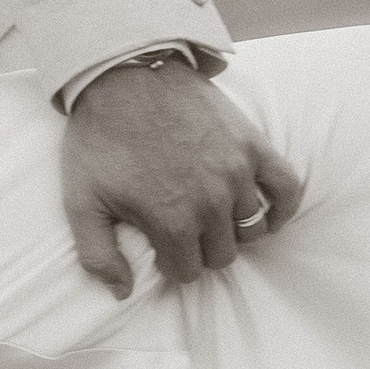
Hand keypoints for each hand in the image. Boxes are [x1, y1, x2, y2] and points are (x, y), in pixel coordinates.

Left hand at [60, 60, 301, 292]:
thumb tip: (122, 292)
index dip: (173, 263)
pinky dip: (282, 207)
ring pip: (252, 227)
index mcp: (172, 222)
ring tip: (213, 215)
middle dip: (202, 250)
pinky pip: (287, 187)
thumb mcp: (81, 201)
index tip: (161, 245)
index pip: (189, 271)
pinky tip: (267, 215)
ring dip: (233, 229)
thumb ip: (98, 254)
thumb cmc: (99, 138)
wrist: (121, 76)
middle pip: (223, 254)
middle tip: (184, 230)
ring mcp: (237, 172)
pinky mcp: (252, 144)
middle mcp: (211, 202)